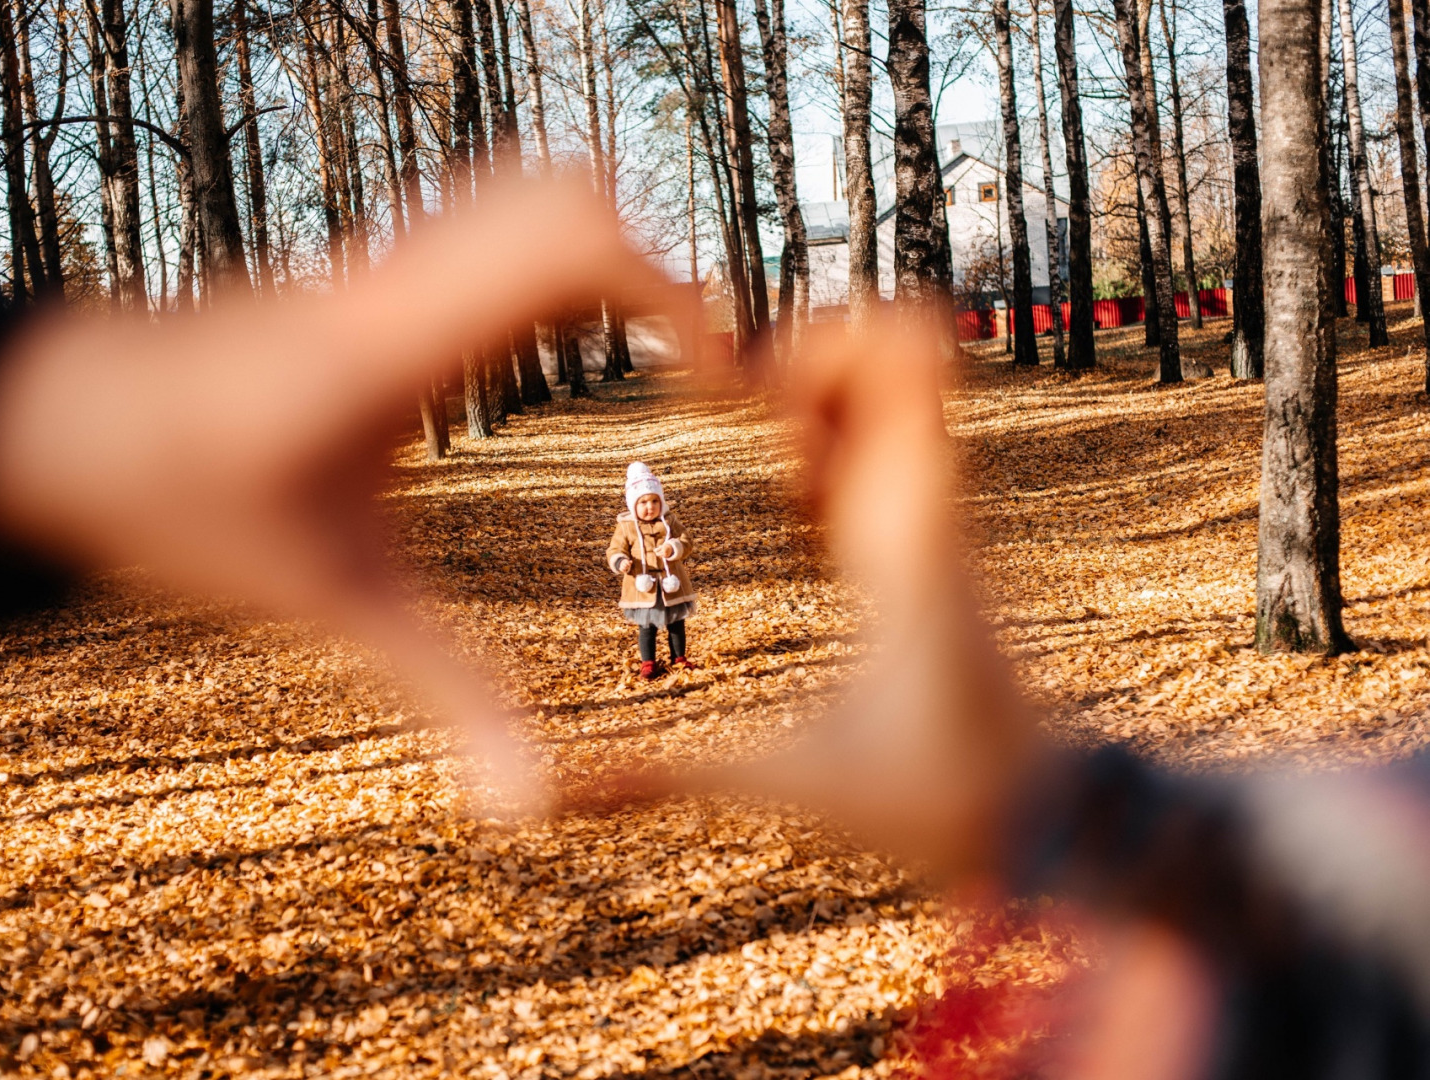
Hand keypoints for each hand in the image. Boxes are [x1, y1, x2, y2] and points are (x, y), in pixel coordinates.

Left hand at [0, 179, 695, 806]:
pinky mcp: (369, 272)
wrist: (56, 415)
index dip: (681, 303)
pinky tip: (562, 357)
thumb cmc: (176, 501)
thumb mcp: (326, 604)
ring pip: (526, 191)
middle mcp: (400, 280)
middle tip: (702, 376)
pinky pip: (485, 226)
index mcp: (402, 346)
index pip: (576, 248)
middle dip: (662, 271)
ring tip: (654, 363)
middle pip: (568, 190)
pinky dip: (554, 263)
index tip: (728, 387)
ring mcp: (380, 260)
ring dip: (608, 258)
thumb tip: (525, 803)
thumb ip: (441, 693)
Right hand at [608, 313, 1040, 878]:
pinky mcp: (930, 535)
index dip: (815, 348)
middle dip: (806, 353)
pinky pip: (892, 442)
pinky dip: (836, 435)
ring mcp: (936, 514)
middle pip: (901, 347)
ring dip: (820, 392)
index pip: (907, 368)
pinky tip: (792, 496)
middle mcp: (930, 505)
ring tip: (766, 458)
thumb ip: (671, 779)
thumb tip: (558, 799)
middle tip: (743, 412)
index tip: (743, 398)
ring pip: (901, 386)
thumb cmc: (939, 799)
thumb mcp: (792, 786)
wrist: (1048, 819)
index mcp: (906, 537)